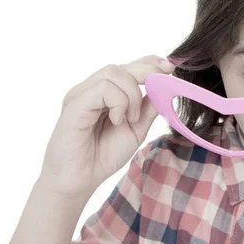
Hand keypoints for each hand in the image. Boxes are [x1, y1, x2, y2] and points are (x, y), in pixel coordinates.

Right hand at [38, 55, 175, 197]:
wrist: (79, 180)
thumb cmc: (102, 155)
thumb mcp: (135, 129)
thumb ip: (147, 108)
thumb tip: (164, 89)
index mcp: (105, 93)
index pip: (128, 66)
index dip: (150, 62)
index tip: (169, 68)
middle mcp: (91, 89)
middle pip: (122, 66)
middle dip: (148, 71)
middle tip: (162, 83)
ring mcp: (81, 94)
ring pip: (113, 72)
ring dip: (132, 95)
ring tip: (130, 119)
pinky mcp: (74, 104)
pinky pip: (102, 88)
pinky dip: (118, 102)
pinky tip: (117, 121)